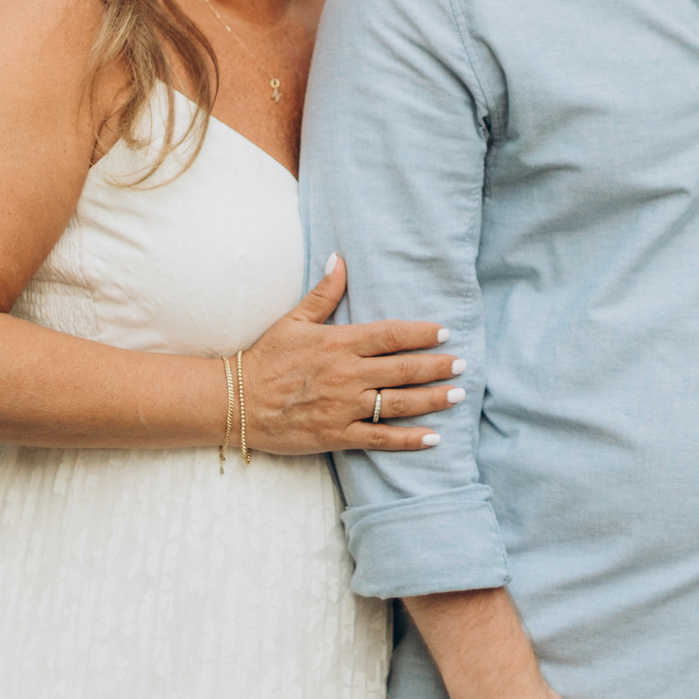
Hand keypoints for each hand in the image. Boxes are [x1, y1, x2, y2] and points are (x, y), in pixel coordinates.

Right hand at [238, 255, 462, 453]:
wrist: (235, 402)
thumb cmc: (265, 358)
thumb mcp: (293, 321)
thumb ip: (323, 292)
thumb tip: (340, 258)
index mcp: (339, 343)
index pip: (390, 335)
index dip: (421, 333)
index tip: (445, 332)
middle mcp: (347, 375)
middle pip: (403, 369)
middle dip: (437, 367)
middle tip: (462, 364)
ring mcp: (343, 407)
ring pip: (398, 403)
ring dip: (432, 399)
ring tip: (457, 395)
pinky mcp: (337, 435)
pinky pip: (381, 438)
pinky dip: (409, 439)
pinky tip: (433, 438)